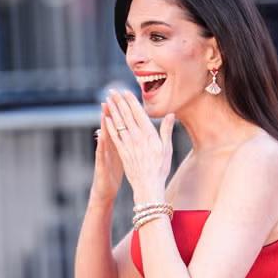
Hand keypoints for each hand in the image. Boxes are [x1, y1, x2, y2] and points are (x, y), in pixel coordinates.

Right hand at [91, 101, 123, 201]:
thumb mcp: (125, 156)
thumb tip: (138, 131)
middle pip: (112, 127)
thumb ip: (130, 143)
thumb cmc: (113, 174)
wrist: (106, 190)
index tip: (125, 97)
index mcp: (119, 144)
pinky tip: (101, 135)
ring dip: (104, 123)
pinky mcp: (101, 164)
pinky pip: (101, 153)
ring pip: (105, 136)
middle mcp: (110, 147)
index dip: (123, 112)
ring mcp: (104, 155)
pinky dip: (101, 144)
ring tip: (104, 109)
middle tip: (112, 95)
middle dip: (112, 111)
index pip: (122, 125)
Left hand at [101, 87, 174, 204]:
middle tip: (112, 90)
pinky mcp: (122, 152)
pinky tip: (106, 118)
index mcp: (149, 134)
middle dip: (118, 101)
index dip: (131, 101)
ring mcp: (128, 144)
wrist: (149, 186)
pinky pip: (114, 136)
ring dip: (112, 110)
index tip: (125, 91)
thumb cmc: (160, 168)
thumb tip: (171, 114)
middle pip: (126, 115)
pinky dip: (110, 126)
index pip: (138, 113)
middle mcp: (138, 137)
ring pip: (119, 123)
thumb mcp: (167, 149)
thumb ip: (167, 130)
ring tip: (107, 100)